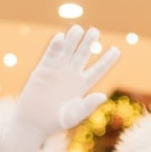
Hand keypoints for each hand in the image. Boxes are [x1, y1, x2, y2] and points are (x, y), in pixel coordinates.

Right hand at [2, 26, 120, 151]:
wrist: (33, 122)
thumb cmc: (55, 122)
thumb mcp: (74, 115)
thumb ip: (88, 106)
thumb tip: (103, 97)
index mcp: (83, 86)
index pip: (98, 70)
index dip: (107, 60)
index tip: (116, 50)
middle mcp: (72, 75)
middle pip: (83, 54)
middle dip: (89, 43)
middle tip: (95, 32)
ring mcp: (58, 70)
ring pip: (68, 50)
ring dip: (73, 39)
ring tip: (78, 29)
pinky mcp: (43, 68)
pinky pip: (51, 54)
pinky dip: (55, 45)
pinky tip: (61, 37)